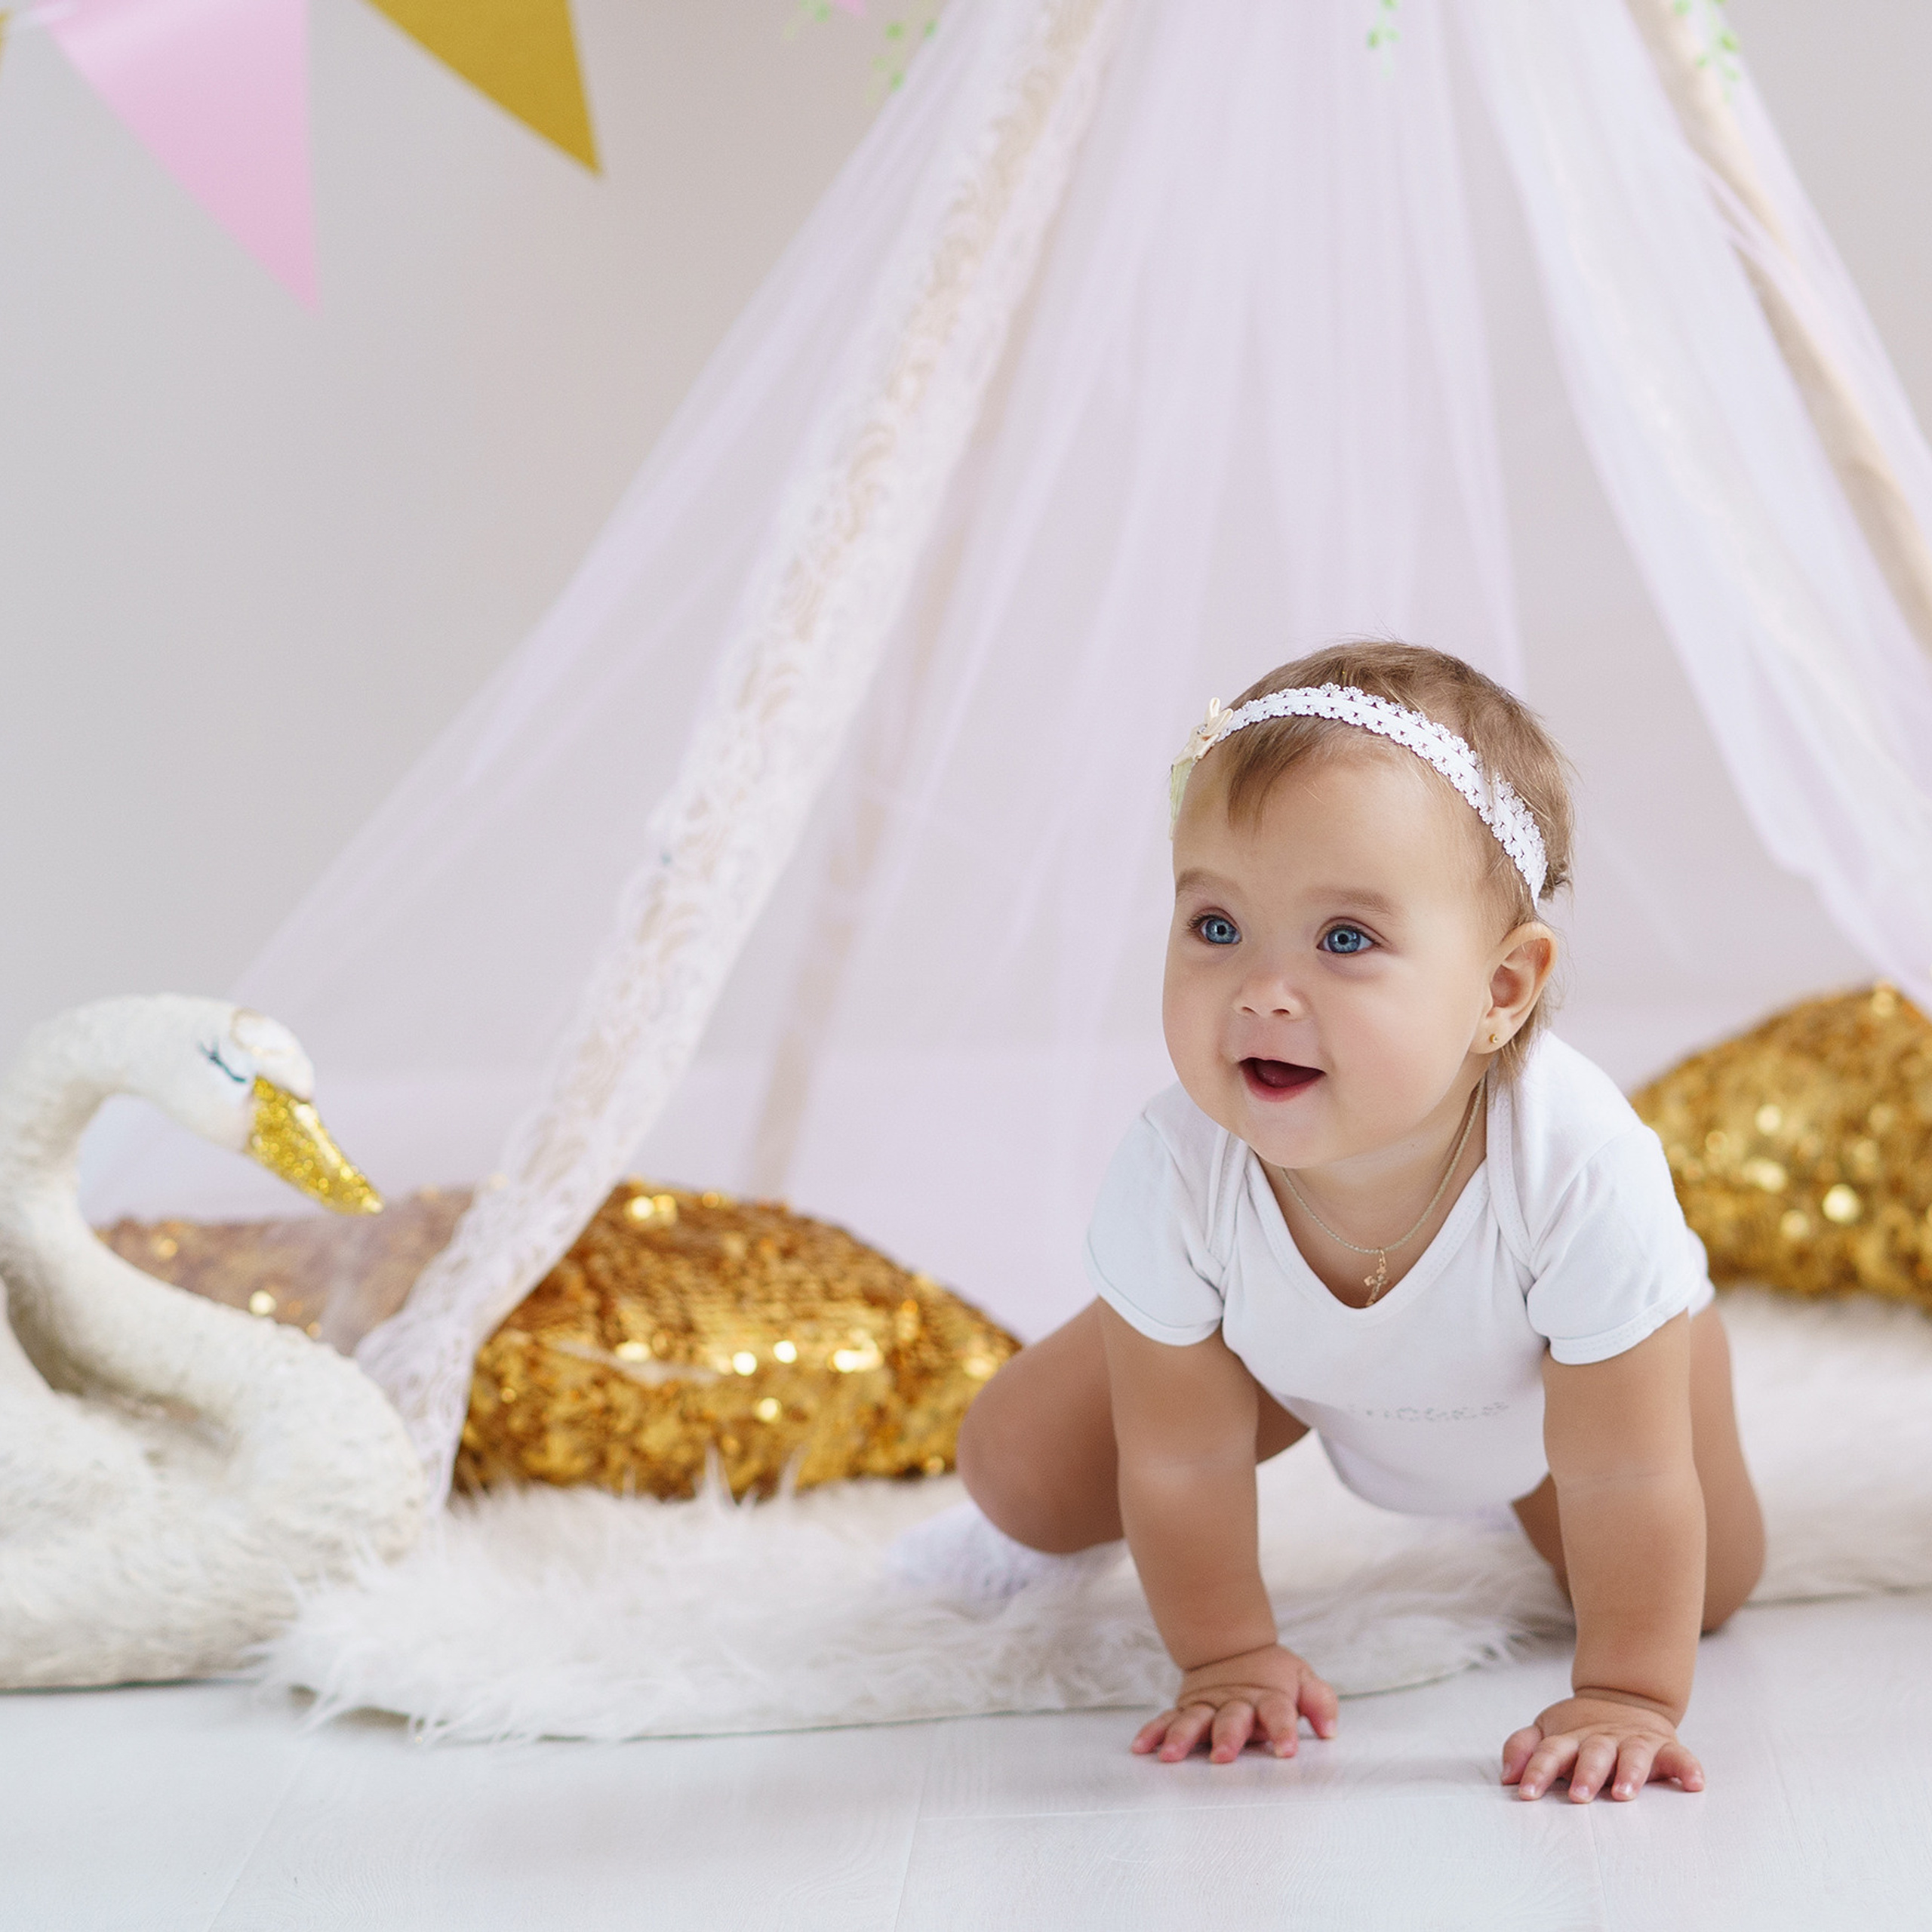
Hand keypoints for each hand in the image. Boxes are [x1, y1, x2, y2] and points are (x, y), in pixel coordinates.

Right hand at [1132, 1643, 1337, 1763]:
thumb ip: (1320, 1701)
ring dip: (1182, 1738)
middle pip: (1232, 1718)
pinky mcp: (1186, 1708)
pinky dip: (1153, 1732)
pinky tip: (1142, 1747)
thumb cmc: (1272, 1674)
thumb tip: (1329, 1730)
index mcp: (1268, 1696)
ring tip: (1170, 1756)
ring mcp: (1207, 1705)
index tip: (1287, 1749)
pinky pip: (1167, 1720)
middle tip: (1224, 1756)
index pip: (1278, 1711)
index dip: (1283, 1729)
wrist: (1231, 1645)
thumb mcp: (1303, 1678)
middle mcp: (1235, 1702)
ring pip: (1194, 1720)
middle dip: (1228, 1736)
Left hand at [1502, 1694, 1704, 1801]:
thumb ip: (1523, 1748)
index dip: (1536, 1771)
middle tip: (1578, 1796)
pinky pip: (1681, 1757)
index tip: (1525, 1793)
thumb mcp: (1547, 1732)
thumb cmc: (1579, 1731)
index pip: (1549, 1753)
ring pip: (1633, 1756)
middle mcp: (1602, 1739)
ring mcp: (1634, 1742)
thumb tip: (1506, 1776)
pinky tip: (1694, 1784)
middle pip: (1592, 1754)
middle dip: (1585, 1775)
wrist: (1624, 1700)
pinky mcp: (1665, 1747)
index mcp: (1570, 1738)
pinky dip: (1688, 1768)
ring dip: (1630, 1773)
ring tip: (1625, 1794)